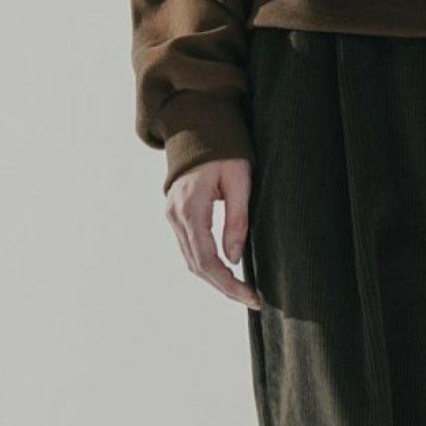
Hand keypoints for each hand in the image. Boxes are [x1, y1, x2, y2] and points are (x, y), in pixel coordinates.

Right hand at [165, 159, 260, 309]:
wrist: (198, 126)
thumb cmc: (224, 150)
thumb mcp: (240, 181)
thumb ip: (237, 220)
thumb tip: (234, 258)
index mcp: (191, 208)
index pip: (208, 260)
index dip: (229, 284)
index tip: (252, 297)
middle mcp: (176, 216)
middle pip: (198, 266)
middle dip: (225, 288)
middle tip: (252, 300)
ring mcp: (172, 216)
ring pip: (192, 261)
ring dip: (216, 280)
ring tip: (243, 292)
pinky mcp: (176, 215)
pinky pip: (190, 249)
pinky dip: (208, 266)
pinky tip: (228, 274)